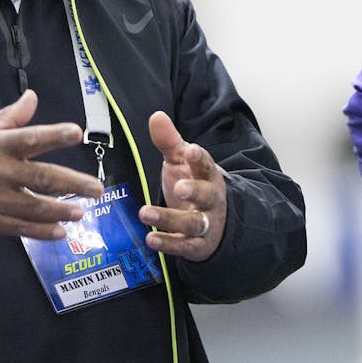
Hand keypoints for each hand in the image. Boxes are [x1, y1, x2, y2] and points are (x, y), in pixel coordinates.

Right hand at [0, 90, 102, 239]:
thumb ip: (10, 117)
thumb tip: (32, 97)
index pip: (30, 138)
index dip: (54, 135)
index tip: (77, 133)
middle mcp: (0, 173)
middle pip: (42, 178)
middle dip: (72, 184)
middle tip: (97, 188)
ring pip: (35, 207)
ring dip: (60, 211)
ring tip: (81, 212)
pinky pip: (21, 228)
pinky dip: (41, 232)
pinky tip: (60, 232)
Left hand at [139, 111, 227, 261]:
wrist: (216, 221)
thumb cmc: (193, 185)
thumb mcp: (181, 162)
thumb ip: (169, 142)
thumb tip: (156, 116)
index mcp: (208, 176)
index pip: (207, 166)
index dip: (200, 159)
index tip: (190, 151)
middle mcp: (210, 201)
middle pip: (206, 195)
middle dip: (194, 191)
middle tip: (178, 187)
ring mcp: (205, 224)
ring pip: (193, 223)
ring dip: (169, 218)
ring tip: (145, 213)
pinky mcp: (196, 245)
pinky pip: (184, 246)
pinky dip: (168, 243)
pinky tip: (150, 239)